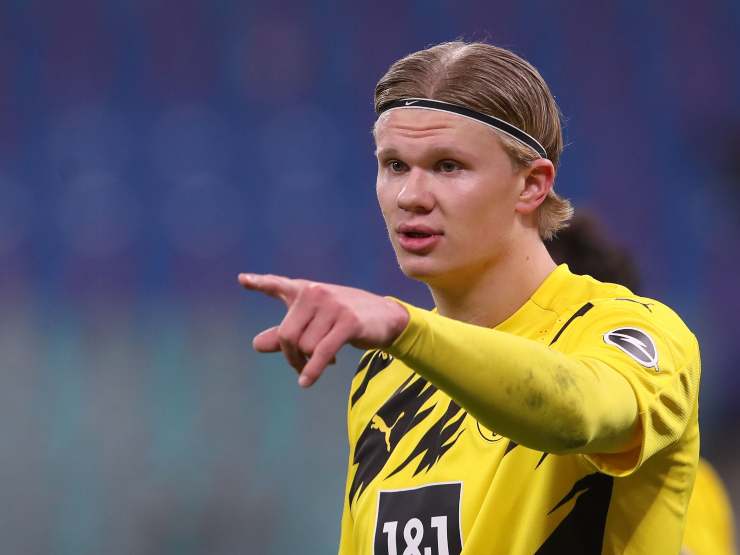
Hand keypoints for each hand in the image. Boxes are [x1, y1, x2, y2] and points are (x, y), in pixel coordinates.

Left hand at [238, 273, 408, 386]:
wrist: (386, 317)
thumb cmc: (346, 318)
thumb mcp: (315, 323)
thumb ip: (286, 332)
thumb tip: (257, 344)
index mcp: (305, 289)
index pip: (278, 285)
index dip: (259, 283)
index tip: (242, 279)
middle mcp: (316, 292)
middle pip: (286, 336)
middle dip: (291, 357)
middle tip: (300, 366)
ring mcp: (332, 305)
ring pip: (305, 347)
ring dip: (309, 363)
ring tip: (323, 362)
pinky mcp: (348, 322)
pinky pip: (322, 352)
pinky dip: (313, 370)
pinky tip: (306, 382)